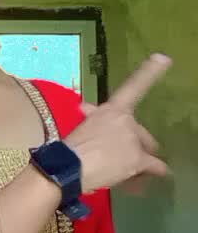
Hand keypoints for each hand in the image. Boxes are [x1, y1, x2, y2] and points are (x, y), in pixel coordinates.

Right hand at [65, 54, 171, 193]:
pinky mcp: (138, 159)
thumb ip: (92, 117)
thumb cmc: (70, 148)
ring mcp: (133, 140)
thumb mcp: (81, 126)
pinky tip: (162, 174)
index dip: (150, 71)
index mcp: (111, 109)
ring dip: (139, 162)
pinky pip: (155, 166)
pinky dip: (158, 171)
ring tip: (127, 174)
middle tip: (124, 158)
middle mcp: (126, 120)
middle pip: (140, 133)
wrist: (69, 167)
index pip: (134, 86)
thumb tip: (84, 107)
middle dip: (136, 145)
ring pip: (146, 151)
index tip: (163, 58)